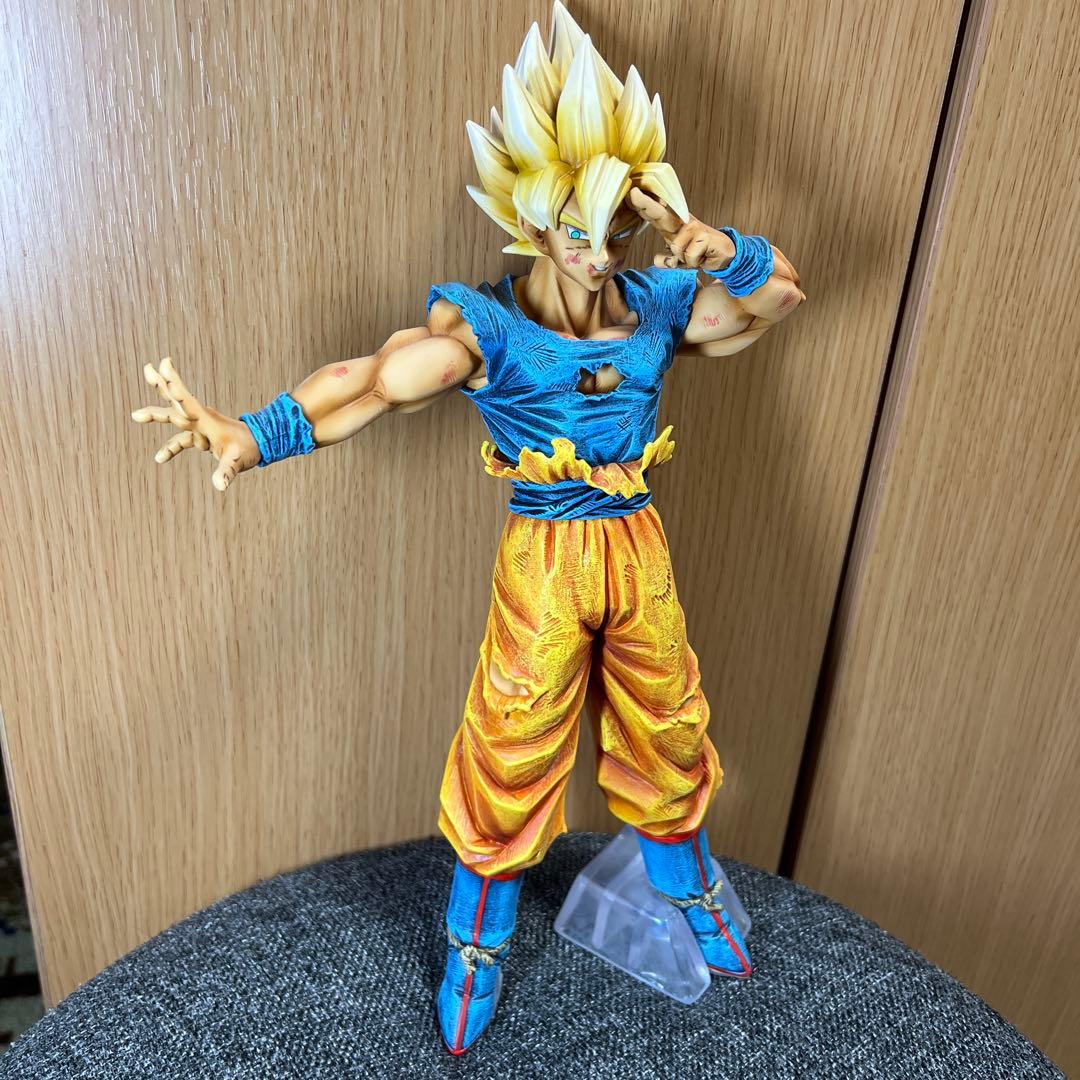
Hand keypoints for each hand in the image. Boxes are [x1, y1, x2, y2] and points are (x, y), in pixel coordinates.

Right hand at [131, 357, 260, 490]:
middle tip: (148, 367)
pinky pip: (180, 440)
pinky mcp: (200, 436)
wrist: (260, 444)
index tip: (165, 366)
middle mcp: (200, 419)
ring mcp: (199, 427)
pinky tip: (159, 458)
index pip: (186, 400)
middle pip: (176, 401)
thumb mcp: (238, 461)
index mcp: (206, 419)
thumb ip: (227, 471)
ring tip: (135, 415)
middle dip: (162, 385)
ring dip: (156, 415)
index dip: (174, 385)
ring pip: (174, 417)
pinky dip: (170, 448)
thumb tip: (219, 486)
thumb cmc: (249, 449)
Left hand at [629, 189, 736, 271]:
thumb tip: (657, 260)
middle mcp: (682, 223)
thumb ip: (668, 260)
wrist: (725, 254)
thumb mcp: (679, 259)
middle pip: (661, 214)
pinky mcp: (704, 236)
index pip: (655, 215)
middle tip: (634, 193)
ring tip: (694, 256)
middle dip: (647, 204)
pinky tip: (702, 256)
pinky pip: (688, 257)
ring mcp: (693, 227)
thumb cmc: (699, 252)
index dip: (642, 206)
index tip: (631, 194)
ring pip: (675, 247)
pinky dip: (694, 263)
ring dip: (684, 259)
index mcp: (673, 226)